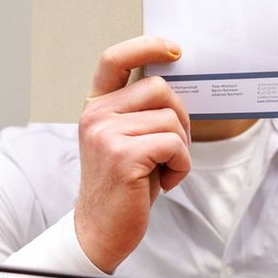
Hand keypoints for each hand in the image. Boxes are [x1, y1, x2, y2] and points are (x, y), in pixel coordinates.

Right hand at [74, 36, 191, 272]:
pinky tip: (165, 182)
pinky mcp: (122, 155)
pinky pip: (173, 144)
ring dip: (181, 148)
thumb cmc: (121, 186)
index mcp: (95, 107)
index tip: (174, 49)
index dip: (146, 46)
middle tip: (173, 149)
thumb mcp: (125, 140)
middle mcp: (96, 115)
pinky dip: (181, 166)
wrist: (100, 230)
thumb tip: (175, 85)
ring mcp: (106, 134)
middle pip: (160, 89)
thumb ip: (138, 111)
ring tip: (164, 170)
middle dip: (180, 118)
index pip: (115, 59)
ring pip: (170, 119)